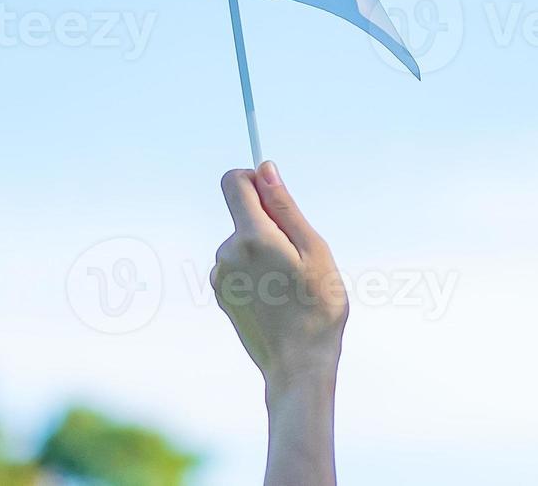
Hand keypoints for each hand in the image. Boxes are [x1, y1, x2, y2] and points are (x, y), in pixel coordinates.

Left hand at [212, 162, 348, 393]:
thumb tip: (265, 170)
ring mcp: (220, 277)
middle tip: (299, 259)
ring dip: (265, 252)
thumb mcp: (314, 250)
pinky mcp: (221, 295)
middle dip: (270, 224)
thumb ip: (285, 207)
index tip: (276, 197)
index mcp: (252, 237)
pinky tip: (277, 298)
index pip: (234, 183)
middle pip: (243, 215)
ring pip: (243, 243)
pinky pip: (238, 267)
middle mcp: (227, 253)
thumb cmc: (317, 309)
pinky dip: (256, 272)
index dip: (254, 180)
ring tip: (290, 284)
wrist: (298, 366)